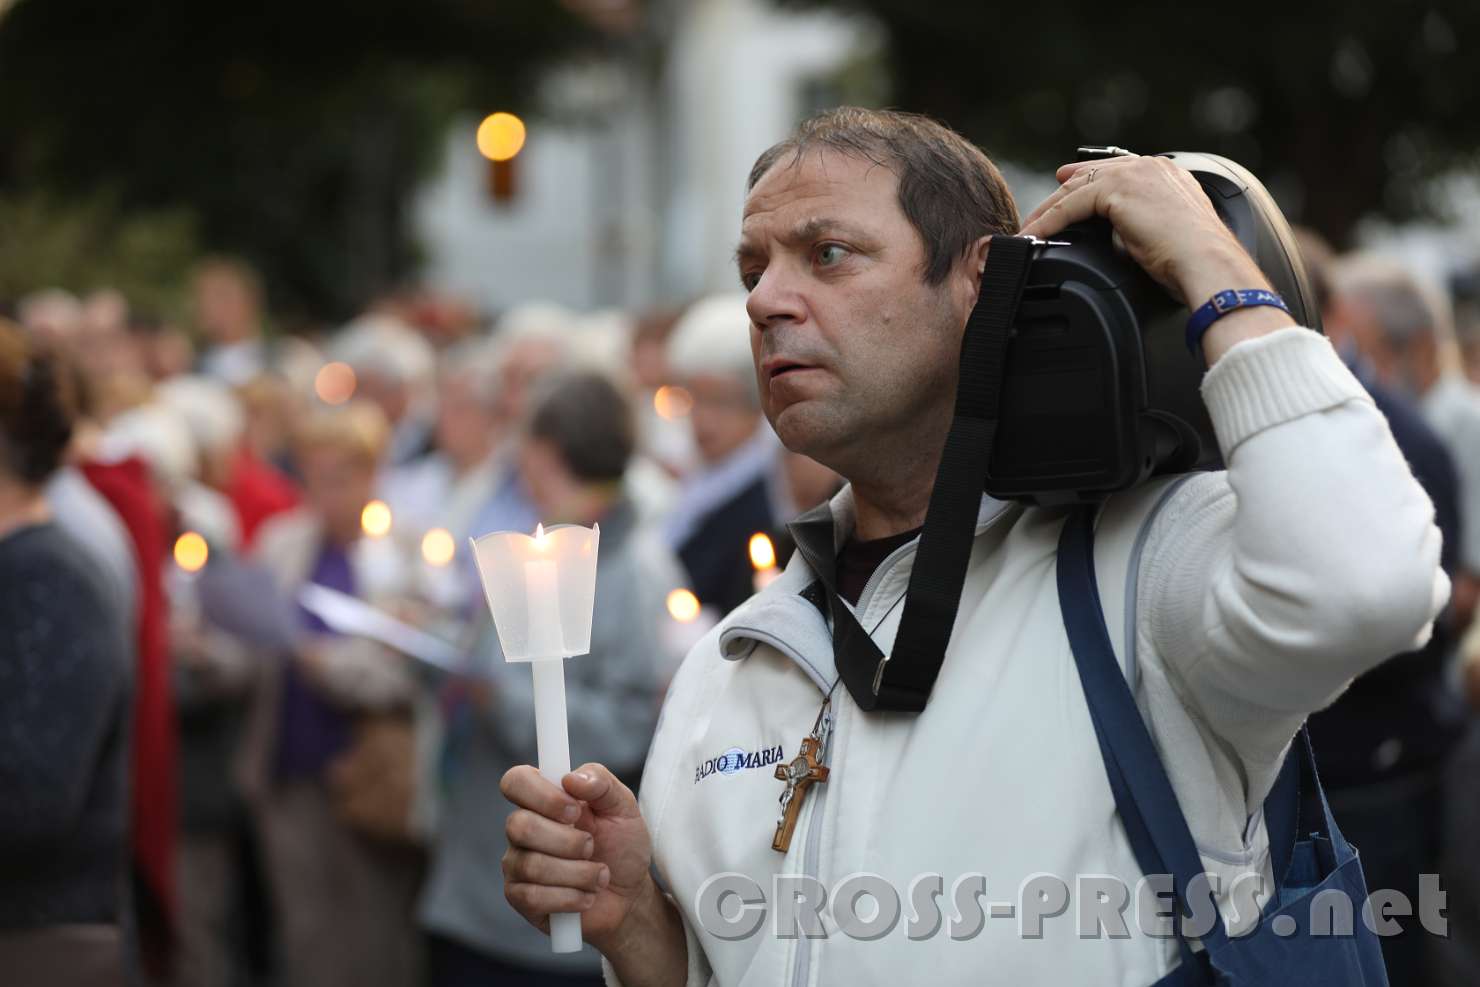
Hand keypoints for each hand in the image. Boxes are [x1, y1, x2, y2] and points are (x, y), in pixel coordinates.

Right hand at [501, 762, 657, 953]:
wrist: (629, 894)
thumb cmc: (622, 844)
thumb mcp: (622, 806)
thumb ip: (601, 782)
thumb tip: (571, 778)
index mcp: (543, 799)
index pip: (515, 781)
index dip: (542, 795)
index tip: (575, 810)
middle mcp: (523, 829)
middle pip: (519, 825)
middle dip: (567, 841)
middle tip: (591, 846)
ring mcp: (517, 864)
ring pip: (532, 865)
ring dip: (578, 873)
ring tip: (599, 875)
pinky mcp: (521, 899)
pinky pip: (533, 897)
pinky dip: (571, 897)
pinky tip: (587, 896)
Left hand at [1020, 156, 1295, 361]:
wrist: (1207, 262)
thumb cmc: (1195, 262)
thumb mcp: (1164, 236)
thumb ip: (1141, 228)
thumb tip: (1118, 241)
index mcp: (1167, 174)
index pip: (1116, 171)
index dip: (1086, 180)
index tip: (1064, 187)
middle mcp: (1151, 167)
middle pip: (1090, 175)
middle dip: (1059, 193)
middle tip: (1036, 212)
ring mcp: (1135, 174)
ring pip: (1076, 189)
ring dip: (1047, 212)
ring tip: (1027, 230)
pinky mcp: (1119, 190)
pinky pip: (1071, 205)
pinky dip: (1048, 222)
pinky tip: (1033, 235)